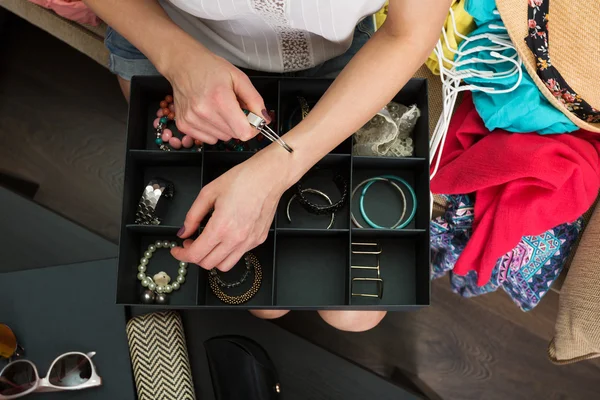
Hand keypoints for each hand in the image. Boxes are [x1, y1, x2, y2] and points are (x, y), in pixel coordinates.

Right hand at [163, 43, 270, 144]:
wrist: (183, 64)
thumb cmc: (210, 68)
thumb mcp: (239, 78)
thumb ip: (255, 100)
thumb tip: (264, 119)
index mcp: (220, 99)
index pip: (243, 133)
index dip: (252, 128)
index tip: (251, 120)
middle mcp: (204, 112)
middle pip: (234, 135)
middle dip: (238, 124)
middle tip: (233, 108)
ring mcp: (191, 119)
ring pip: (221, 138)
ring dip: (225, 127)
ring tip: (219, 109)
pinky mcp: (183, 124)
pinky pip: (208, 139)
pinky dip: (212, 130)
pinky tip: (209, 114)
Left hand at [171, 148, 290, 270]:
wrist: (269, 176)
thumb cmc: (243, 179)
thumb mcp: (208, 193)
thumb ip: (192, 216)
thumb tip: (184, 232)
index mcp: (221, 227)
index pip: (195, 254)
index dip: (181, 255)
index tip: (177, 250)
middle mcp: (236, 239)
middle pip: (208, 264)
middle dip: (194, 256)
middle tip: (191, 243)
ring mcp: (249, 242)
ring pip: (224, 265)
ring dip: (211, 258)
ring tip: (208, 243)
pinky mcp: (258, 240)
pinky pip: (239, 255)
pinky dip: (228, 252)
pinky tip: (225, 237)